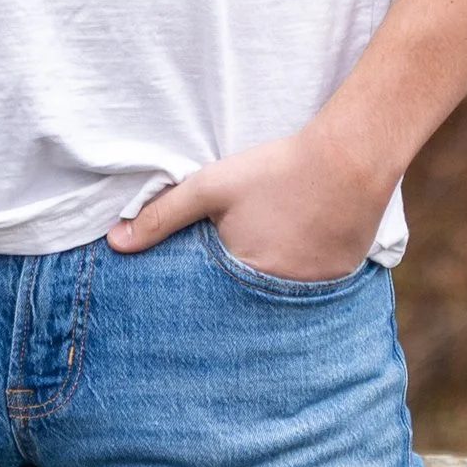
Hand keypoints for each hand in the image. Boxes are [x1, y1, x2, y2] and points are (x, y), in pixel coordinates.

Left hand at [105, 122, 386, 278]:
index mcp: (243, 280)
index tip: (194, 296)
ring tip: (266, 264)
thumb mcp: (211, 187)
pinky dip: (301, 279)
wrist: (351, 159)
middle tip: (233, 279)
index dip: (202, 299)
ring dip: (268, 291)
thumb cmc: (277, 171)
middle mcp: (279, 298)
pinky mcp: (341, 282)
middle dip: (233, 300)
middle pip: (246, 305)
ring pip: (280, 301)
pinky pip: (311, 292)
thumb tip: (115, 242)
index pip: (210, 307)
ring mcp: (314, 294)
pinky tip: (298, 256)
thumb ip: (163, 216)